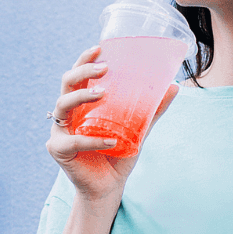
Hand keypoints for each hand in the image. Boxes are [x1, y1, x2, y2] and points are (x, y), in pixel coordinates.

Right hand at [46, 45, 177, 203]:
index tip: (99, 47)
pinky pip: (73, 140)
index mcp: (82, 103)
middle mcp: (68, 113)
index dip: (84, 59)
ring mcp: (60, 130)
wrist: (109, 186)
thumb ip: (152, 110)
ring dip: (82, 96)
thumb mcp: (139, 129)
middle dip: (83, 71)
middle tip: (104, 68)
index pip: (78, 75)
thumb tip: (173, 86)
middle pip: (66, 82)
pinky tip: (111, 142)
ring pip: (63, 104)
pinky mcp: (59, 150)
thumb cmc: (120, 154)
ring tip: (103, 93)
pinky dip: (93, 141)